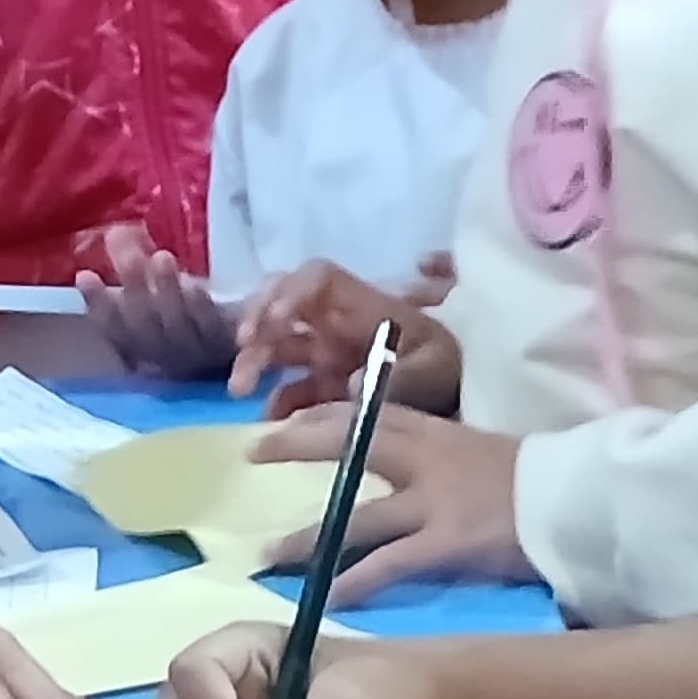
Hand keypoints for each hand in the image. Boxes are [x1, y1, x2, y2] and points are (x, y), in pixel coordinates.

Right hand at [76, 226, 238, 377]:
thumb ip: (139, 269)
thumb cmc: (195, 317)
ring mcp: (197, 355)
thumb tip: (117, 233)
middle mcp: (164, 358)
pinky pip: (210, 328)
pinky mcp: (229, 347)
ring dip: (166, 290)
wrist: (250, 352)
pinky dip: (198, 306)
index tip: (84, 274)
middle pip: (143, 324)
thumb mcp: (161, 296)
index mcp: (141, 349)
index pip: (112, 329)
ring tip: (161, 257)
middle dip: (133, 285)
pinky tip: (193, 283)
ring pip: (174, 325)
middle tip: (126, 250)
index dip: (96, 304)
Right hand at [227, 259, 460, 414]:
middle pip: (283, 301)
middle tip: (244, 347)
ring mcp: (325, 353)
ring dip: (252, 360)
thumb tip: (352, 383)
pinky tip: (271, 419)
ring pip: (275, 342)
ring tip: (240, 390)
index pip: (318, 279)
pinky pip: (288, 389)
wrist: (457, 405)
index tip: (276, 321)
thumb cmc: (448, 372)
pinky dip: (275, 402)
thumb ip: (399, 376)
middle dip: (257, 318)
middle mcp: (335, 323)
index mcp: (361, 307)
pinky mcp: (322, 386)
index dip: (291, 291)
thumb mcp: (434, 370)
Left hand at [249, 404, 529, 598]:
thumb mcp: (482, 450)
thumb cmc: (538, 477)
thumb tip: (405, 467)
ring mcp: (434, 503)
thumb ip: (439, 455)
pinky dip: (355, 580)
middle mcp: (426, 459)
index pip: (366, 413)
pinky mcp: (448, 544)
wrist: (581, 498)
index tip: (284, 420)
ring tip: (269, 555)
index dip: (321, 415)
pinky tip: (326, 597)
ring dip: (309, 537)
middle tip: (253, 452)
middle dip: (298, 445)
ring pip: (356, 518)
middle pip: (350, 444)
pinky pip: (390, 564)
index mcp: (436, 431)